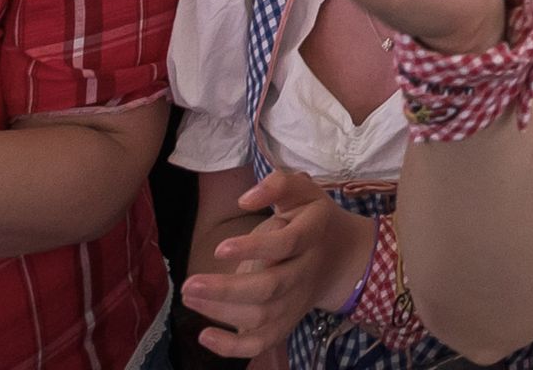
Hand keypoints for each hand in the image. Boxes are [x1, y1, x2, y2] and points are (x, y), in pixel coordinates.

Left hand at [183, 168, 374, 356]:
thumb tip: (245, 198)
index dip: (254, 248)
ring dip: (222, 312)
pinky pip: (262, 342)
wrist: (343, 257)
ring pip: (262, 317)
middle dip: (226, 290)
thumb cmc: (311, 219)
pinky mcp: (286, 323)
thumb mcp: (303, 191)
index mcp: (311, 235)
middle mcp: (305, 273)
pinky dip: (233, 347)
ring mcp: (296, 302)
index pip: (286, 244)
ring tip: (190, 296)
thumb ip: (278, 184)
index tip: (219, 248)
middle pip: (270, 288)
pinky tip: (204, 336)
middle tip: (189, 285)